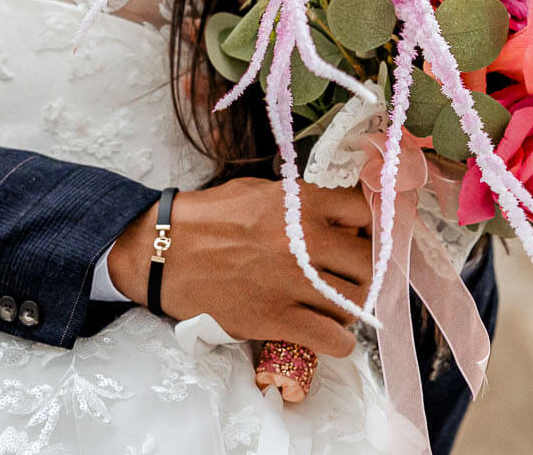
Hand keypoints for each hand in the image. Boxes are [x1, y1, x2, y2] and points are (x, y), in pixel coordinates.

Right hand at [107, 179, 371, 356]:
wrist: (163, 252)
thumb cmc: (208, 217)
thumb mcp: (259, 190)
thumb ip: (299, 201)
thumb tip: (333, 214)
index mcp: (302, 202)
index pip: (365, 212)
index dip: (369, 227)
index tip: (360, 237)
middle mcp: (307, 240)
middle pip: (369, 262)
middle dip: (365, 271)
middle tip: (350, 276)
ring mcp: (295, 282)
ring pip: (357, 302)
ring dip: (351, 306)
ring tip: (334, 305)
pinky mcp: (279, 319)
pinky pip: (334, 339)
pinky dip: (339, 341)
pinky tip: (329, 334)